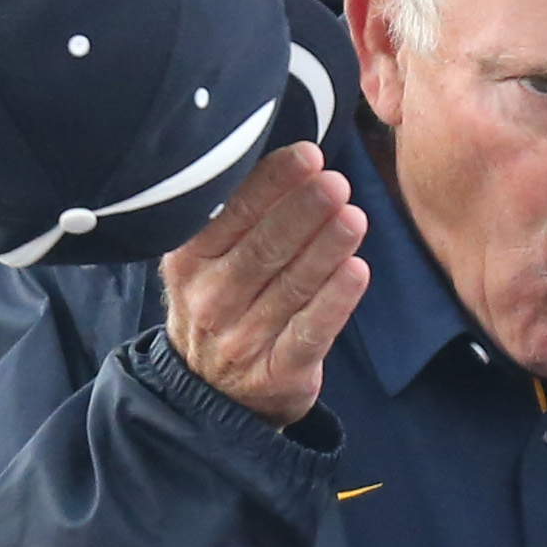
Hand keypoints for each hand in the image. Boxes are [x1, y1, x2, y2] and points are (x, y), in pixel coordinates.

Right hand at [160, 143, 370, 428]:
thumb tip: (292, 156)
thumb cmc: (222, 303)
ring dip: (325, 249)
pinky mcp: (277, 372)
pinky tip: (357, 271)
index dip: (271, 182)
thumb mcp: (208, 259)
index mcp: (189, 260)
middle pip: (262, 248)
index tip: (308, 155)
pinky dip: (335, 301)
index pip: (231, 213)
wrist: (210, 392)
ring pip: (290, 287)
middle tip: (337, 183)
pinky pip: (309, 332)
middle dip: (302, 211)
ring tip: (355, 217)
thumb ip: (236, 214)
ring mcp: (242, 339)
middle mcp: (210, 299)